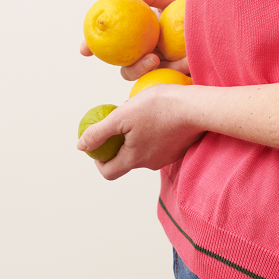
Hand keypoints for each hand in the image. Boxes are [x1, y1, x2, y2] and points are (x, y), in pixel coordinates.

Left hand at [76, 82, 204, 178]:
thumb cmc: (159, 108)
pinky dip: (153, 132)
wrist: (197, 107)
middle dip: (118, 143)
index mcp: (134, 159)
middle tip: (119, 121)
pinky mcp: (179, 147)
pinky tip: (157, 113)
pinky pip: (160, 143)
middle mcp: (150, 163)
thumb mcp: (122, 115)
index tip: (98, 144)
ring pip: (144, 150)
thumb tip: (81, 145)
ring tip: (139, 112)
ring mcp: (167, 156)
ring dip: (137, 135)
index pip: (108, 172)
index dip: (98, 160)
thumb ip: (99, 132)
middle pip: (127, 159)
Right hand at [78, 0, 189, 78]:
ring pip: (148, 79)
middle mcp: (147, 55)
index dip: (93, 47)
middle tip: (151, 58)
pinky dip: (180, 72)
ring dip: (158, 70)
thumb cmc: (193, 12)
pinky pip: (170, 85)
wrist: (220, 28)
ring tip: (166, 59)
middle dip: (133, 68)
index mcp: (140, 37)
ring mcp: (161, 70)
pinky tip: (189, 65)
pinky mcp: (176, 82)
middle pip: (127, 68)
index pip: (111, 43)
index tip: (84, 50)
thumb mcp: (175, 0)